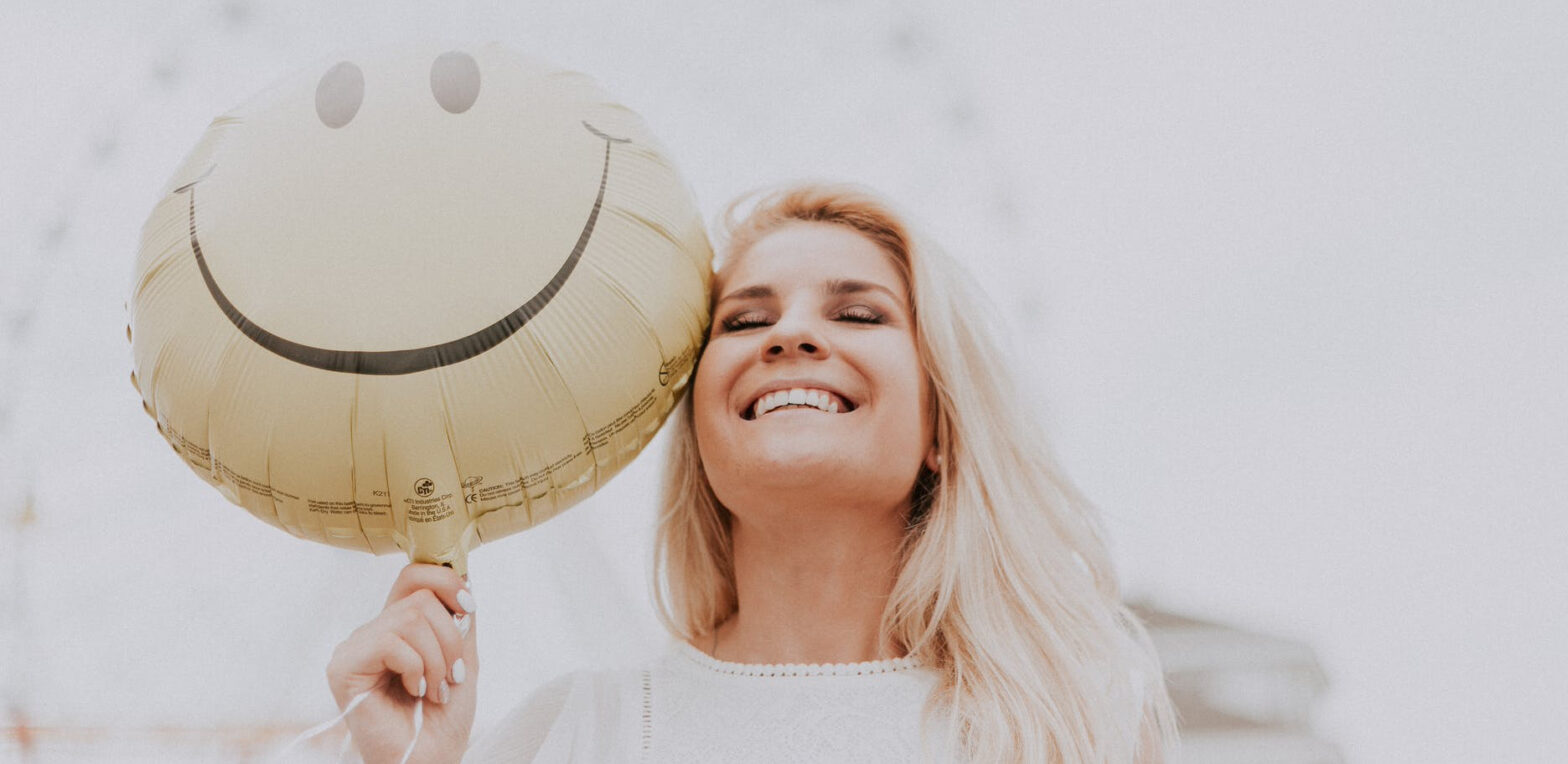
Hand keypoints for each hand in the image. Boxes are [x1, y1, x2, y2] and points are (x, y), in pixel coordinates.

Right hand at [326, 563, 477, 762]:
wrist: (431, 759)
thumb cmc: (443, 718)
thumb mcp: (462, 657)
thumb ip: (459, 618)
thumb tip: (463, 572)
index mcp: (399, 627)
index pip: (414, 575)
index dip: (446, 580)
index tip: (468, 609)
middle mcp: (373, 631)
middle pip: (419, 596)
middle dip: (450, 637)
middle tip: (452, 676)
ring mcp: (356, 648)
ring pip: (410, 617)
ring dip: (437, 659)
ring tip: (436, 690)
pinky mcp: (344, 667)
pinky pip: (390, 642)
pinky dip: (416, 668)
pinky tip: (415, 692)